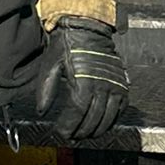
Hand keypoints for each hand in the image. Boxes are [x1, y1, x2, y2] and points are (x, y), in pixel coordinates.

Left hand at [35, 17, 127, 139]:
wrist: (87, 27)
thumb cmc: (66, 45)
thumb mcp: (50, 63)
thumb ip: (46, 89)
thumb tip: (42, 112)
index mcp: (83, 78)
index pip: (77, 111)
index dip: (69, 125)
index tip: (60, 133)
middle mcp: (102, 83)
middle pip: (93, 117)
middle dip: (81, 131)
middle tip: (71, 137)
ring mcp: (115, 84)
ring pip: (108, 117)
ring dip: (96, 130)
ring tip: (84, 135)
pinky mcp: (122, 84)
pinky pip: (120, 109)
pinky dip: (112, 120)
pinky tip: (101, 125)